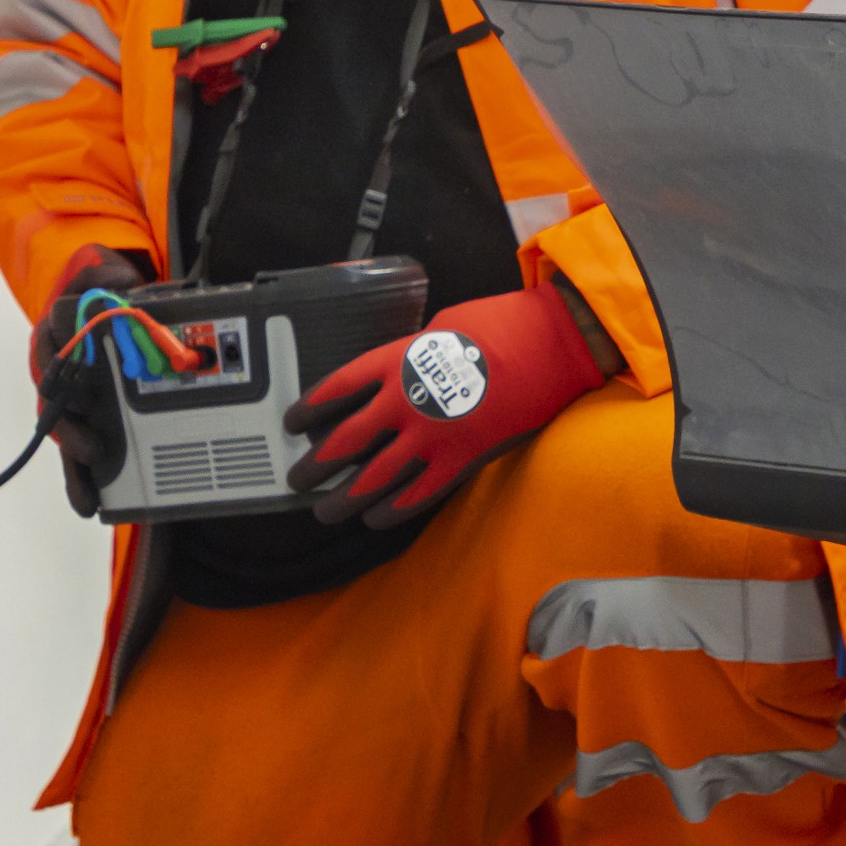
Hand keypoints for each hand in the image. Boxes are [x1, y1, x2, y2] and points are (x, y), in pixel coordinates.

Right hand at [32, 246, 151, 515]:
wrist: (105, 310)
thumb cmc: (106, 297)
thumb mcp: (109, 278)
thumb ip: (111, 277)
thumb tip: (123, 285)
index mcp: (61, 331)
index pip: (53, 343)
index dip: (62, 359)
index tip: (76, 372)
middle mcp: (59, 368)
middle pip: (56, 399)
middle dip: (72, 425)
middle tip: (93, 445)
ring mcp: (69, 399)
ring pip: (64, 431)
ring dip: (77, 459)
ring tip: (91, 489)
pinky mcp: (81, 421)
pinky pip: (75, 453)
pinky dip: (79, 480)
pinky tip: (89, 505)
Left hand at [283, 282, 605, 526]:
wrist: (553, 345)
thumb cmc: (501, 326)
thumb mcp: (441, 328)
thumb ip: (410, 356)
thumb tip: (392, 377)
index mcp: (398, 359)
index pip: (338, 389)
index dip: (309, 409)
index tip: (293, 423)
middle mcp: (407, 400)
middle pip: (346, 440)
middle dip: (316, 465)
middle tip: (298, 480)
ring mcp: (434, 434)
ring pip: (375, 476)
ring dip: (344, 498)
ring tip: (324, 510)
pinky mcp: (463, 459)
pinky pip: (418, 493)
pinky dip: (392, 510)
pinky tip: (374, 520)